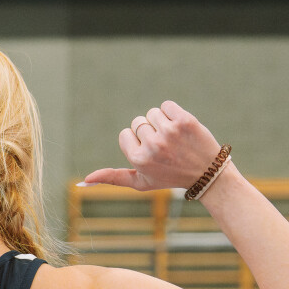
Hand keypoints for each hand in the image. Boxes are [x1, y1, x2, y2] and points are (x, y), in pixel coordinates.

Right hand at [82, 100, 221, 193]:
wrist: (207, 173)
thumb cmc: (170, 178)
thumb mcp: (140, 182)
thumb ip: (112, 178)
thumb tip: (81, 183)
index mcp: (139, 160)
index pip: (125, 134)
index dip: (137, 141)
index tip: (152, 153)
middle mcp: (152, 146)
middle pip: (139, 122)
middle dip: (150, 131)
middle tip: (167, 147)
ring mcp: (169, 132)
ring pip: (152, 113)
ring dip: (162, 122)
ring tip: (175, 139)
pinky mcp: (185, 120)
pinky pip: (167, 105)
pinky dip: (173, 113)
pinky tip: (181, 128)